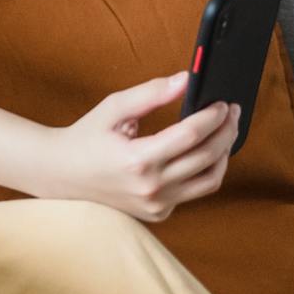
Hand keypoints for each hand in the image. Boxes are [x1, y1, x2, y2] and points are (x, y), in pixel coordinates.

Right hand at [35, 71, 238, 221]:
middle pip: (207, 157)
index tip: (222, 103)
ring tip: (226, 132)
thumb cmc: (86, 137)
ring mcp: (156, 204)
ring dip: (223, 154)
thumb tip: (186, 80)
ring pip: (209, 180)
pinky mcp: (158, 212)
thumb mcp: (113, 108)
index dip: (213, 117)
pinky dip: (204, 171)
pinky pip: (193, 192)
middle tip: (232, 112)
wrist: (62, 174)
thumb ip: (151, 93)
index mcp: (137, 160)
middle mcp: (150, 187)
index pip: (191, 136)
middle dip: (226, 130)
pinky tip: (203, 152)